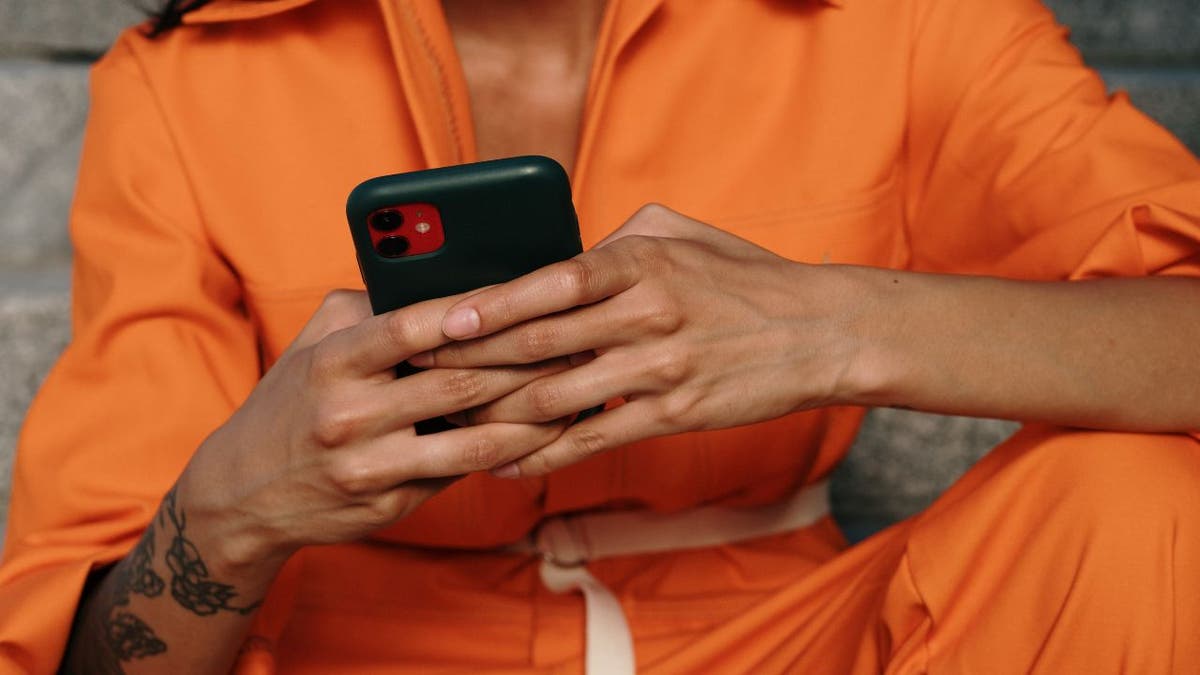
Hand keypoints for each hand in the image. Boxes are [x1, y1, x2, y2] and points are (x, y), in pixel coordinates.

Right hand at [177, 290, 569, 580]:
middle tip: (577, 338)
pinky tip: (543, 433)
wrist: (239, 496)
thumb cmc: (290, 404)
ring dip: (534, 415)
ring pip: (473, 440)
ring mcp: (369, 467)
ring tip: (577, 390)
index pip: (409, 327)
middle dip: (526, 361)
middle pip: (458, 383)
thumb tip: (442, 281)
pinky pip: (461, 475)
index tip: (520, 293)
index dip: (468, 311)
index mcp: (331, 362)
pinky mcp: (387, 506)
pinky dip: (507, 453)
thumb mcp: (312, 346)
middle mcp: (348, 415)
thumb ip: (368, 310)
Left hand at [409, 204, 862, 476]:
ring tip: (446, 422)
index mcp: (638, 262)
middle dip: (468, 363)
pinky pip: (591, 439)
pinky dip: (542, 455)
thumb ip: (615, 240)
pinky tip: (505, 463)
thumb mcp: (682, 234)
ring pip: (554, 398)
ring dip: (493, 414)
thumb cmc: (745, 278)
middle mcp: (642, 314)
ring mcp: (656, 369)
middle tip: (418, 374)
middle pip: (535, 345)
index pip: (546, 284)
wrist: (819, 333)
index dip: (486, 306)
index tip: (436, 319)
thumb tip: (560, 256)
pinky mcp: (672, 415)